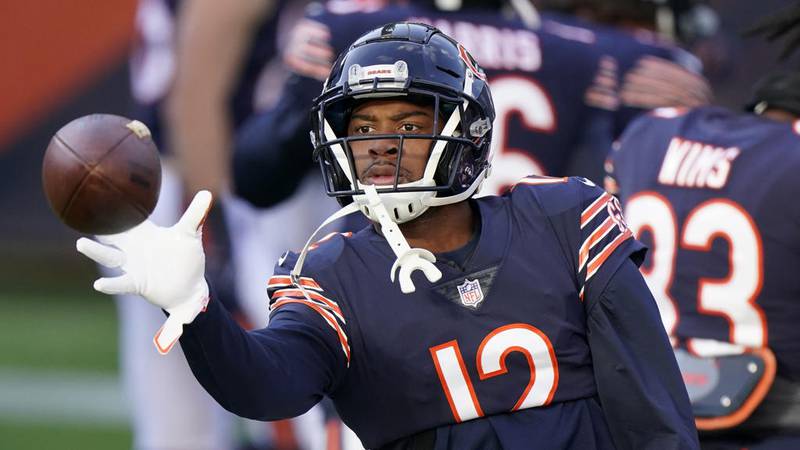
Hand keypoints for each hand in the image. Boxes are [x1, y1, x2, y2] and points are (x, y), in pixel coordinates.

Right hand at [76, 191, 212, 353]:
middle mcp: (134, 248)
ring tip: (81, 243)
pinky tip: (99, 284)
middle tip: (79, 214)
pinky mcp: (137, 283)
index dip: (115, 208)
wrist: (190, 288)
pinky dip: (110, 285)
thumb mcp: (190, 235)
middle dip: (98, 227)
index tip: (98, 193)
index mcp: (146, 234)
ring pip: (109, 257)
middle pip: (111, 235)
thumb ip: (195, 215)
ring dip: (95, 251)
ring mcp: (133, 266)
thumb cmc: (187, 258)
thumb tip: (208, 192)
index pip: (127, 218)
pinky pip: (120, 283)